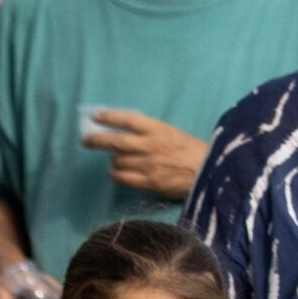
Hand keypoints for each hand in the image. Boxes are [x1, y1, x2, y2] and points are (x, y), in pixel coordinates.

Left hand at [84, 111, 208, 198]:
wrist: (211, 173)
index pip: (129, 120)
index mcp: (160, 130)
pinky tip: (117, 172)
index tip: (96, 116)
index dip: (111, 117)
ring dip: (113, 159)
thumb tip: (127, 133)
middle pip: (116, 141)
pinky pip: (123, 178)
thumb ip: (153, 134)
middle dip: (97, 140)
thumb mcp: (174, 134)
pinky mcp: (149, 182)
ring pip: (117, 161)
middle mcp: (151, 146)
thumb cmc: (194, 151)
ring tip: (115, 159)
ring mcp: (149, 165)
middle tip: (86, 140)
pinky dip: (116, 174)